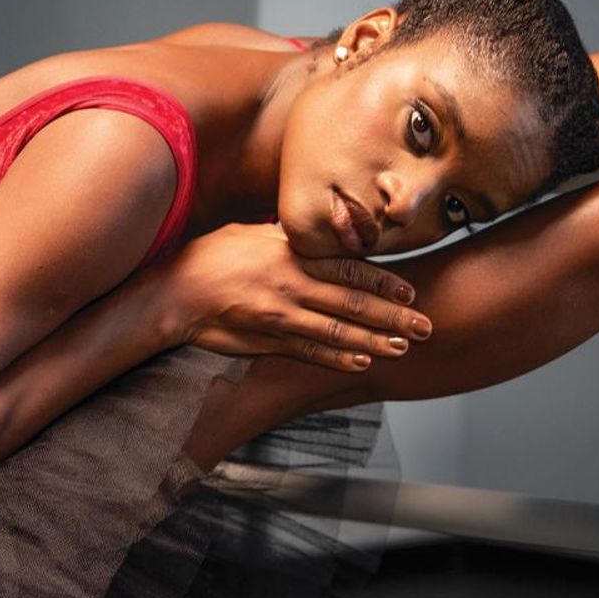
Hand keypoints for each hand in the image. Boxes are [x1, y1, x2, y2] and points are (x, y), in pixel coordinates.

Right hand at [142, 222, 430, 371]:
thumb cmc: (211, 258)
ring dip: (373, 340)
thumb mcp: (253, 235)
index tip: (411, 291)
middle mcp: (291, 285)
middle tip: (425, 326)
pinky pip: (308, 351)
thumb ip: (290, 241)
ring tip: (401, 348)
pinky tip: (360, 362)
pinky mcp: (266, 340)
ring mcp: (280, 315)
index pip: (349, 270)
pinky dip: (336, 358)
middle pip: (352, 303)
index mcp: (291, 255)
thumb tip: (320, 239)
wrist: (173, 293)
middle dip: (393, 316)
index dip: (384, 282)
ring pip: (336, 331)